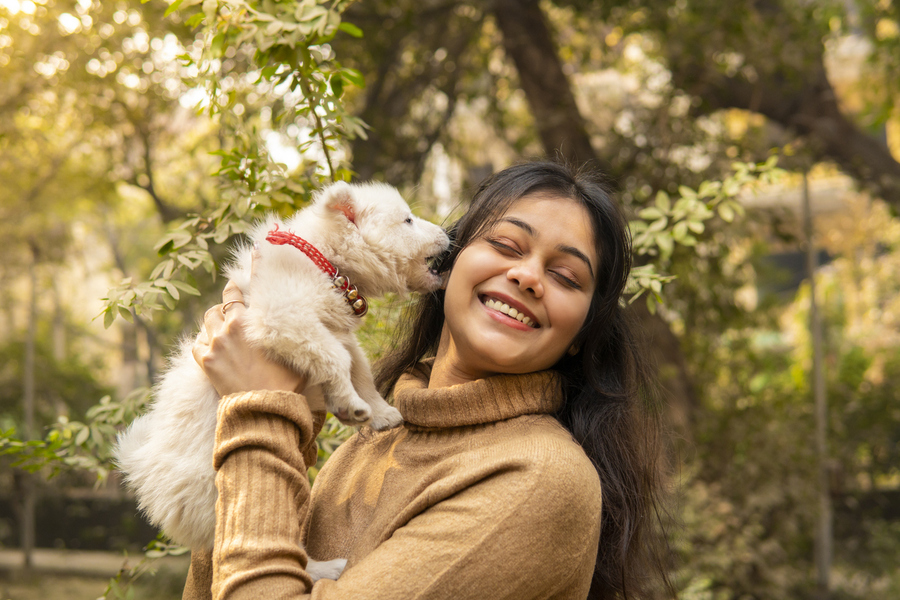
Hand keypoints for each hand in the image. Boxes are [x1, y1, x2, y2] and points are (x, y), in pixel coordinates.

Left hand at [193, 280, 309, 397]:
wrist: (263, 408)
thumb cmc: (285, 382)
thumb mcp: (295, 354)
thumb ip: (292, 338)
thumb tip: (302, 330)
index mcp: (252, 321)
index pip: (243, 290)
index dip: (246, 275)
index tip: (250, 262)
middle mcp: (231, 327)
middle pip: (222, 303)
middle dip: (228, 301)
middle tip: (234, 304)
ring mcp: (216, 344)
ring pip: (208, 318)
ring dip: (215, 319)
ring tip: (223, 325)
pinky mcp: (206, 361)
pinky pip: (197, 343)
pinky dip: (202, 341)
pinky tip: (211, 345)